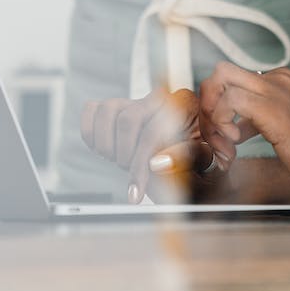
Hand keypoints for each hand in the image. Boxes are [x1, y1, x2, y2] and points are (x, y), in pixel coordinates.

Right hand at [80, 88, 224, 203]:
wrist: (181, 147)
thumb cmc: (192, 154)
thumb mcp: (198, 158)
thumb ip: (182, 158)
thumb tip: (158, 163)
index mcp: (181, 105)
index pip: (153, 132)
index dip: (140, 166)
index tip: (135, 192)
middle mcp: (155, 98)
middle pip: (127, 120)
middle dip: (124, 154)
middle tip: (130, 170)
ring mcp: (132, 100)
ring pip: (106, 111)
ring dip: (107, 144)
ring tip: (120, 158)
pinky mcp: (113, 107)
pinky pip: (91, 110)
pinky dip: (91, 132)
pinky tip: (106, 148)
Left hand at [198, 63, 289, 211]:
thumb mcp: (282, 130)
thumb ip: (255, 120)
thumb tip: (229, 124)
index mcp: (281, 80)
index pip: (230, 78)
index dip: (216, 107)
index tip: (221, 138)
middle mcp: (279, 78)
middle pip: (220, 73)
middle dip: (206, 105)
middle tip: (214, 137)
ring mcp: (278, 91)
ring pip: (220, 81)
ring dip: (211, 118)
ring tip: (225, 148)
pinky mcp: (275, 111)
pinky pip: (230, 101)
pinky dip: (222, 124)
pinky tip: (234, 147)